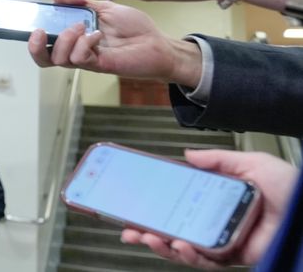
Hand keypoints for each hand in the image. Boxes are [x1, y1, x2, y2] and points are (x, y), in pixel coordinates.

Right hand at [27, 0, 202, 86]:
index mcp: (75, 39)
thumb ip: (81, 3)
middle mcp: (77, 51)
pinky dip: (84, 43)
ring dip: (66, 39)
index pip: (46, 45)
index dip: (34, 40)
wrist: (158, 43)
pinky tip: (97, 35)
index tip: (35, 25)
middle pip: (45, 59)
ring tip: (82, 26)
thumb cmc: (134, 28)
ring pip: (59, 59)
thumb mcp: (105, 8)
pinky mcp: (99, 64)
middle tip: (42, 32)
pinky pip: (80, 58)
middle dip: (36, 47)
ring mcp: (88, 59)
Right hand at [120, 149, 296, 268]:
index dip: (155, 206)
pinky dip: (189, 255)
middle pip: (174, 229)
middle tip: (128, 230)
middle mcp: (217, 221)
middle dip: (146, 233)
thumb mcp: (251, 162)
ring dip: (162, 245)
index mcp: (219, 199)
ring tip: (147, 237)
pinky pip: (206, 261)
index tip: (134, 206)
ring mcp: (224, 241)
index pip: (179, 204)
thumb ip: (219, 159)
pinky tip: (177, 245)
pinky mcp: (235, 257)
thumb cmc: (291, 188)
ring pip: (184, 249)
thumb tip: (189, 154)